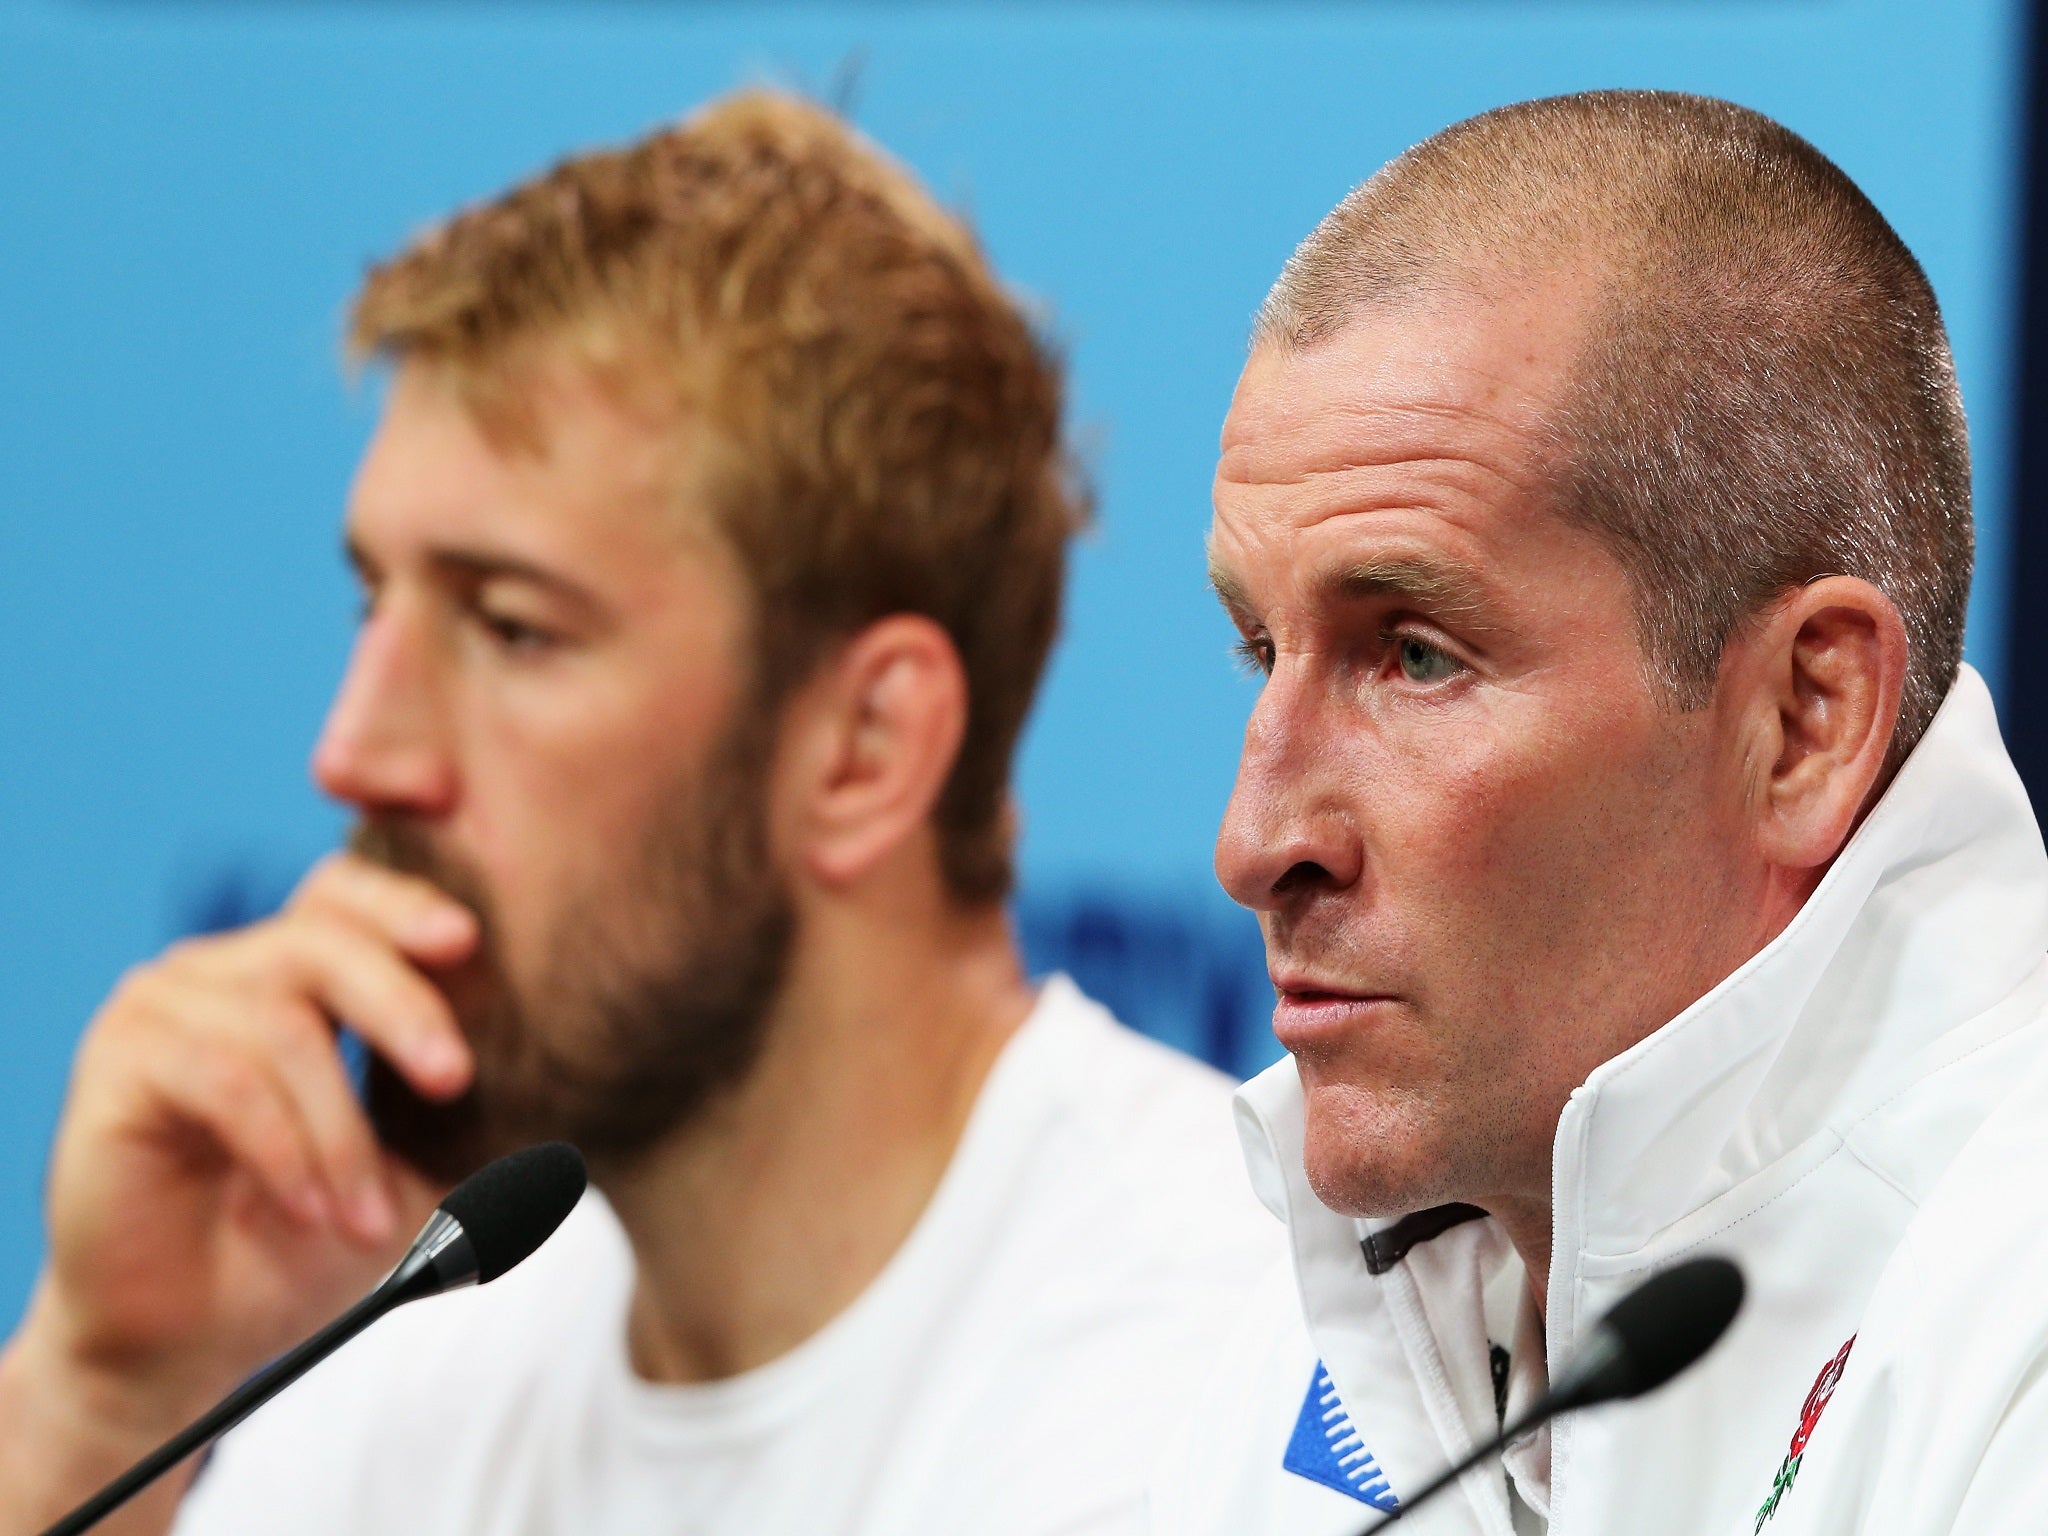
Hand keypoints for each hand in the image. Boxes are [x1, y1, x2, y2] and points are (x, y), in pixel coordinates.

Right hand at [0, 853, 477, 1523]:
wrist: (198, 1338)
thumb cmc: (312, 1241)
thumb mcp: (415, 1170)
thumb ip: (470, 1113)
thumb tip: (571, 1083)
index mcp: (295, 970)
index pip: (349, 895)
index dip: (403, 894)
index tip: (468, 936)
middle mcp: (226, 969)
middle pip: (326, 939)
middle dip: (404, 1007)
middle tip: (457, 1080)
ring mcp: (163, 1006)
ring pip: (282, 1026)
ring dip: (341, 1133)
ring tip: (368, 1218)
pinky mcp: (118, 1062)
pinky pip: (223, 1080)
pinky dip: (285, 1152)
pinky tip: (312, 1212)